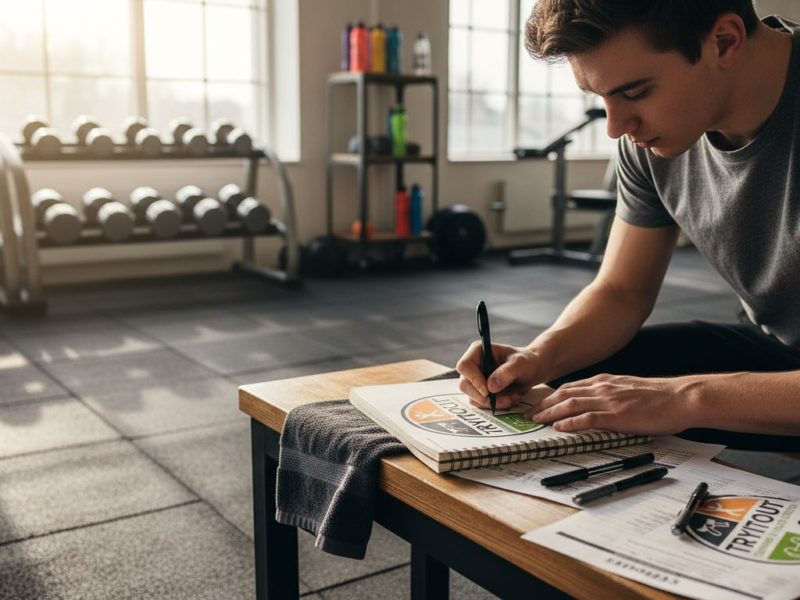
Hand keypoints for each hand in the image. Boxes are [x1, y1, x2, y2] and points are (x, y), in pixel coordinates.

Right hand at [456, 342, 542, 409]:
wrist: (531, 371)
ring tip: (513, 398)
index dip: (473, 379)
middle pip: (465, 385)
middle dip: (484, 397)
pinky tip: (510, 399)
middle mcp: (473, 365)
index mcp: (478, 351)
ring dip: (493, 403)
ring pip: (473, 397)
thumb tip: (490, 387)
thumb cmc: (525, 361)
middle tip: (505, 400)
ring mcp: (475, 379)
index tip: (488, 391)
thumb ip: (506, 372)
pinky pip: (481, 404)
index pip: (465, 366)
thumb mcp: (520, 363)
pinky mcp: (480, 392)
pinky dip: (496, 405)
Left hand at [523, 373, 697, 434]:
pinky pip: (588, 417)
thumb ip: (610, 394)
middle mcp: (603, 387)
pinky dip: (571, 422)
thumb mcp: (628, 389)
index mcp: (605, 381)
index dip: (551, 396)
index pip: (570, 387)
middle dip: (544, 405)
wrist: (681, 398)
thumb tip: (596, 405)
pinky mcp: (618, 415)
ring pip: (571, 404)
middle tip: (529, 414)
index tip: (538, 404)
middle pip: (564, 394)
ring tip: (536, 421)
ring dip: (550, 413)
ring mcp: (609, 400)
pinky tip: (559, 427)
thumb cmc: (659, 397)